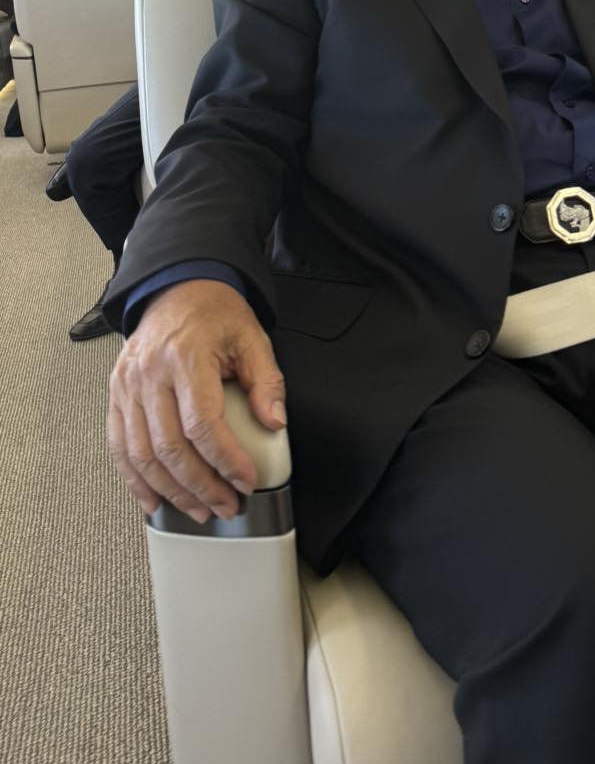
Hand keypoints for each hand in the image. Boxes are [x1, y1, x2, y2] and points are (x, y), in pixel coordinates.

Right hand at [107, 278, 286, 524]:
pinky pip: (119, 446)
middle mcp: (150, 375)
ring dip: (171, 491)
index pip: (203, 424)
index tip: (246, 480)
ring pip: (142, 454)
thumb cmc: (214, 312)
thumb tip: (274, 421)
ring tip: (199, 509)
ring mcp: (128, 386)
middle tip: (226, 505)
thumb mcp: (251, 337)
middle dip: (201, 486)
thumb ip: (266, 381)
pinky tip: (153, 499)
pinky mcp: (116, 395)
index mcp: (185, 358)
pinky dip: (134, 479)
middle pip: (170, 448)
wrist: (177, 287)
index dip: (225, 460)